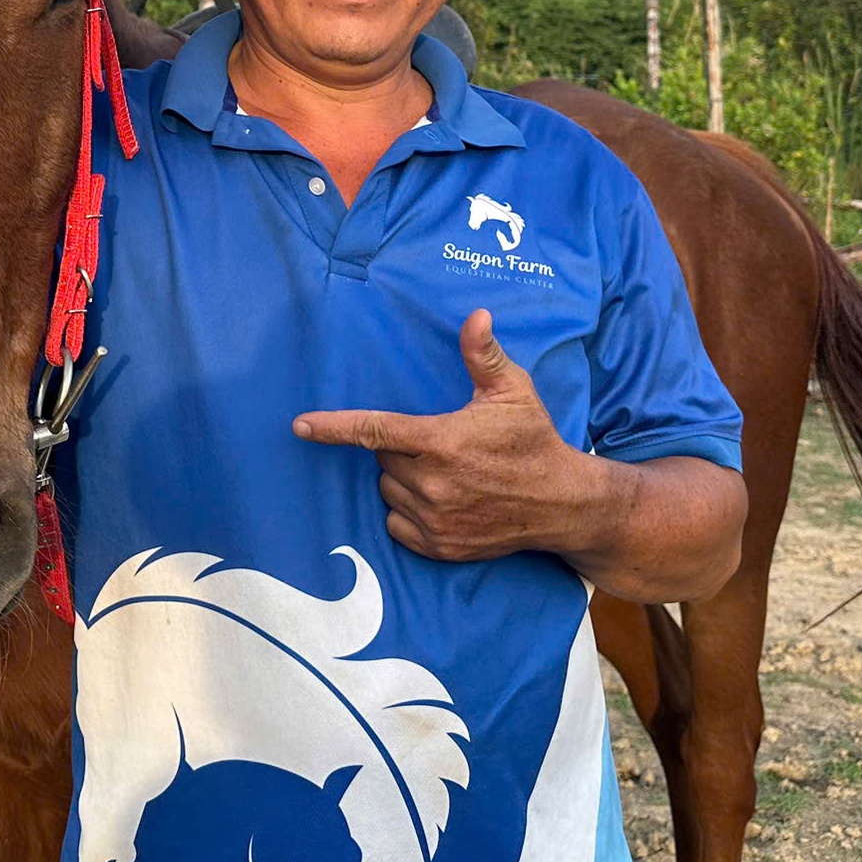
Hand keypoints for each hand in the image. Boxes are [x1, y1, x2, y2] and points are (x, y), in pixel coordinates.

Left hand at [293, 309, 607, 563]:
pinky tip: (440, 501)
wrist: (562, 503)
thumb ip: (483, 354)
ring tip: (446, 473)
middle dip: (400, 450)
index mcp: (441, 442)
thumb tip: (476, 315)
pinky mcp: (440, 547)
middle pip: (383, 460)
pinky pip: (397, 525)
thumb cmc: (533, 439)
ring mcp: (435, 520)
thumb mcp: (513, 390)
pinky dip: (407, 513)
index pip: (374, 431)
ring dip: (403, 481)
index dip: (333, 427)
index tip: (300, 425)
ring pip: (388, 492)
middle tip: (438, 445)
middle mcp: (432, 484)